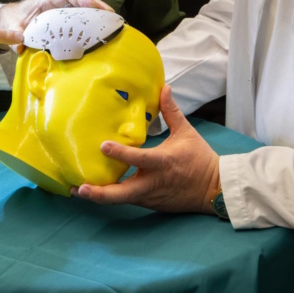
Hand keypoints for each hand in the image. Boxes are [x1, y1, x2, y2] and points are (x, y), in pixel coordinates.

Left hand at [0, 0, 111, 36]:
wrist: (8, 17)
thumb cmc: (11, 19)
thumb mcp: (10, 27)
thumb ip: (15, 35)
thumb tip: (20, 46)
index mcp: (44, 0)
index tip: (92, 6)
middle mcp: (55, 2)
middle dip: (95, 4)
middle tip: (110, 13)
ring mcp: (59, 9)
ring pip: (80, 7)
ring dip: (95, 12)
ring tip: (110, 21)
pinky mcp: (61, 17)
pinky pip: (77, 16)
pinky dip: (88, 20)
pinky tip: (98, 29)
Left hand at [73, 86, 220, 212]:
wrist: (215, 191)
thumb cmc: (200, 159)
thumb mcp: (187, 133)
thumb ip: (171, 112)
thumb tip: (165, 88)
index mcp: (162, 163)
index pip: (139, 159)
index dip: (121, 154)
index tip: (103, 146)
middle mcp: (153, 183)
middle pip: (123, 194)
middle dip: (101, 193)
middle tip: (80, 188)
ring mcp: (151, 197)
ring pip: (123, 200)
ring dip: (101, 196)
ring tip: (77, 190)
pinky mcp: (151, 205)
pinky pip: (129, 200)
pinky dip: (113, 197)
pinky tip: (97, 191)